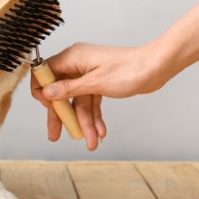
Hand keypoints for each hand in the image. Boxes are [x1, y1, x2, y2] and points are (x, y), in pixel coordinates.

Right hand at [30, 42, 169, 149]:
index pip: (45, 71)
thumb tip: (47, 92)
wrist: (156, 68)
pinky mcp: (99, 82)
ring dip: (83, 121)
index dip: (42, 90)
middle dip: (61, 115)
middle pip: (60, 91)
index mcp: (73, 57)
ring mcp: (88, 74)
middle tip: (55, 135)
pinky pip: (90, 101)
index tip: (46, 107)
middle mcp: (78, 64)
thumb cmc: (130, 70)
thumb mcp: (96, 83)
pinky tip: (99, 131)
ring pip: (78, 101)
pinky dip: (94, 116)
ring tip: (90, 141)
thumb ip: (69, 89)